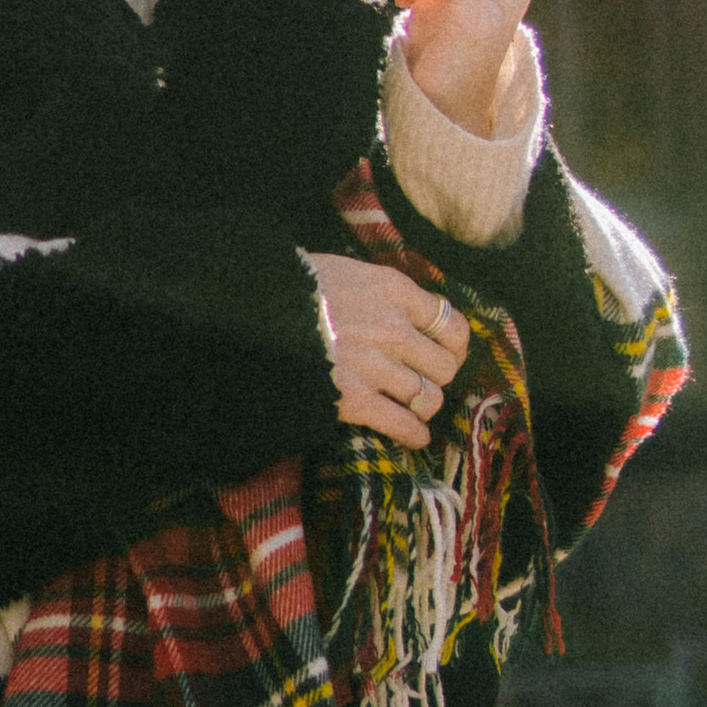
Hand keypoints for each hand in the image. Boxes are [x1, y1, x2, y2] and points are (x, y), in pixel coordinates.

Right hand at [307, 252, 469, 450]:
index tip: (447, 350)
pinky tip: (413, 436)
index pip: (451, 323)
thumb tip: (410, 309)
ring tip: (414, 406)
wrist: (252, 311)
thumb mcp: (348, 271)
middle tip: (425, 379)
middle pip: (446, 366)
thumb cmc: (296, 286)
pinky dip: (413, 434)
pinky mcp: (355, 400)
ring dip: (425, 405)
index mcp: (393, 290)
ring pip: (430, 398)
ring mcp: (375, 366)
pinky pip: (403, 425)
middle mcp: (393, 329)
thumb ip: (383, 292)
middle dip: (438, 376)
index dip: (454, 344)